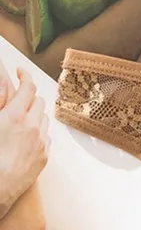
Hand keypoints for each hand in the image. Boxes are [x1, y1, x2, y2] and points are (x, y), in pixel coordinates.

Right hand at [0, 65, 49, 218]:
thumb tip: (4, 92)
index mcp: (13, 116)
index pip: (27, 87)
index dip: (25, 76)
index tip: (20, 72)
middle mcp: (31, 127)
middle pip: (39, 101)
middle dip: (29, 95)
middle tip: (18, 96)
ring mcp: (40, 143)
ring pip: (44, 118)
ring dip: (34, 113)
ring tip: (21, 116)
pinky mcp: (44, 157)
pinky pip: (46, 136)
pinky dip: (39, 131)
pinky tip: (27, 135)